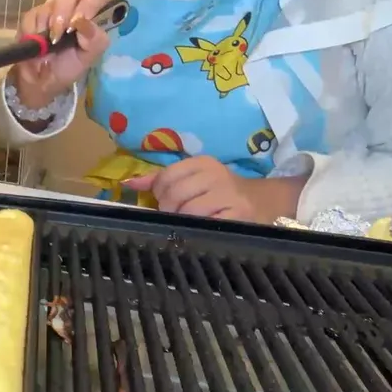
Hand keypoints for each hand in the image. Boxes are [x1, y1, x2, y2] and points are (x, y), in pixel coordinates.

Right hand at [8, 0, 111, 109]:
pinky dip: (36, 30)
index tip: (79, 23)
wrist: (41, 80)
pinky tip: (38, 42)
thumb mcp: (88, 58)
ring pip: (51, 0)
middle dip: (66, 9)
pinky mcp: (31, 16)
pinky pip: (33, 15)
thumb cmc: (68, 66)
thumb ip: (95, 40)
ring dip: (53, 21)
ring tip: (52, 41)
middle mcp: (70, 7)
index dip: (89, 3)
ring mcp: (49, 9)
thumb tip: (85, 23)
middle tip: (65, 30)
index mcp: (88, 15)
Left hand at [125, 156, 304, 222]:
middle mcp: (216, 174)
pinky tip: (202, 229)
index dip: (159, 193)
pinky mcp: (239, 215)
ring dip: (182, 221)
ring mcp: (229, 195)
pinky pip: (208, 224)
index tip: (164, 201)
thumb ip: (161, 180)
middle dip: (168, 209)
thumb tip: (128, 183)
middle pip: (175, 194)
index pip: (167, 176)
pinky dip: (199, 229)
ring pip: (189, 211)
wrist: (263, 201)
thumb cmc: (221, 190)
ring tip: (188, 223)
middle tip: (174, 216)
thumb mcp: (194, 178)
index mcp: (202, 163)